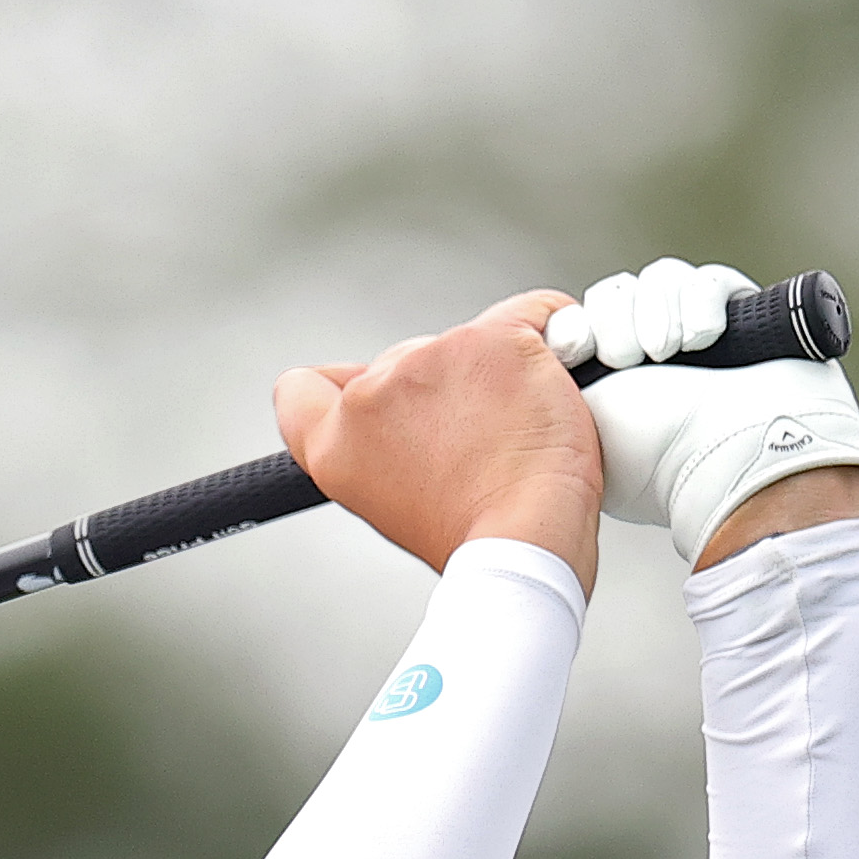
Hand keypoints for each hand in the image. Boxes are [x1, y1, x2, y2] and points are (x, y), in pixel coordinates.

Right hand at [271, 292, 604, 585]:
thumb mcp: (390, 504)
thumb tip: (393, 409)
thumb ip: (374, 445)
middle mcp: (372, 395)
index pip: (301, 389)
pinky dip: (553, 339)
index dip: (336, 387)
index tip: (367, 398)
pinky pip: (535, 315)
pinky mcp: (493, 337)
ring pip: (466, 341)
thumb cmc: (472, 538)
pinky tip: (557, 382)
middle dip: (440, 387)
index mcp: (334, 444)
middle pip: (400, 362)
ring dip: (495, 371)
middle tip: (474, 445)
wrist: (527, 542)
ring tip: (516, 433)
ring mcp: (432, 357)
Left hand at [550, 257, 858, 564]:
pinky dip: (701, 302)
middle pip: (616, 293)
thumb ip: (556, 379)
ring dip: (657, 308)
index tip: (576, 348)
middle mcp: (651, 363)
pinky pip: (710, 281)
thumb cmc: (651, 450)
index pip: (580, 322)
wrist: (733, 457)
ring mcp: (696, 342)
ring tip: (666, 350)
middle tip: (626, 357)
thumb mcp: (580, 419)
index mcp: (608, 387)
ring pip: (660, 280)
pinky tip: (701, 339)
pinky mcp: (741, 323)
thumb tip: (552, 339)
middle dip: (617, 317)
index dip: (576, 325)